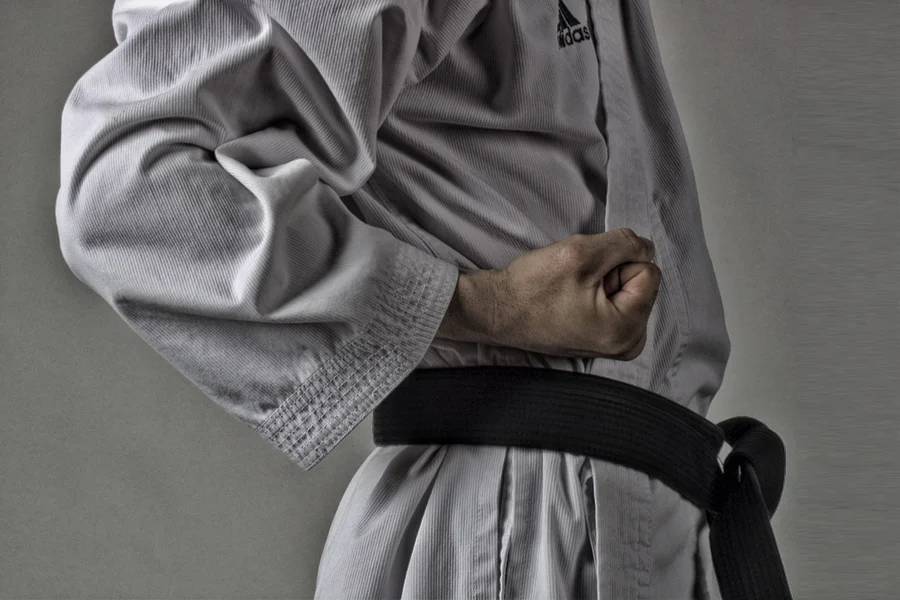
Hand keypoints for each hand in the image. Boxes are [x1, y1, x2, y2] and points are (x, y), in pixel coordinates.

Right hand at [441, 228, 660, 359]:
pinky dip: (595, 294)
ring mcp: (615, 346)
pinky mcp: (602, 340)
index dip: (616, 262)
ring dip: (601, 282)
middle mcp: (627, 345)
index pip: (649, 271)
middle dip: (611, 273)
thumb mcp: (582, 253)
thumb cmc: (533, 287)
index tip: (584, 276)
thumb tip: (646, 248)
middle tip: (576, 284)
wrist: (497, 310)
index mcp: (626, 331)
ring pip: (627, 290)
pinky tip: (570, 300)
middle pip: (641, 283)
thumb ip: (626, 244)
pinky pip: (613, 302)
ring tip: (571, 292)